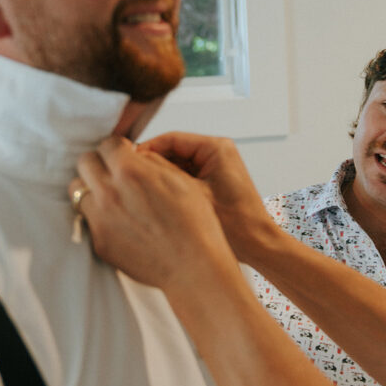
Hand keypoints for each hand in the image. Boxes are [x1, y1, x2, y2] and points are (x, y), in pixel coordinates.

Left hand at [70, 136, 237, 291]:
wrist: (193, 265)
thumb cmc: (193, 222)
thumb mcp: (179, 179)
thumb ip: (150, 159)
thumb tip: (133, 153)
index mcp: (130, 171)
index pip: (106, 144)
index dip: (118, 148)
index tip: (124, 155)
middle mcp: (109, 192)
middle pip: (85, 162)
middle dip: (100, 163)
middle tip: (115, 172)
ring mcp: (100, 219)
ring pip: (78, 190)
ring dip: (92, 188)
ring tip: (113, 197)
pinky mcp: (99, 241)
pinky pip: (88, 219)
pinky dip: (98, 215)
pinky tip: (120, 221)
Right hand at [138, 132, 275, 263]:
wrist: (258, 246)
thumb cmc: (237, 226)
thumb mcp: (191, 197)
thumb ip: (164, 177)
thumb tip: (136, 164)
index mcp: (216, 148)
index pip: (170, 139)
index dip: (145, 151)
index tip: (127, 162)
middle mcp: (217, 153)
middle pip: (172, 151)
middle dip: (152, 166)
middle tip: (129, 180)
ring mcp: (215, 167)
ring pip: (176, 166)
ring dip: (160, 178)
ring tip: (140, 192)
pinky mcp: (213, 182)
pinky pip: (185, 179)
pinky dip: (171, 188)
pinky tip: (156, 201)